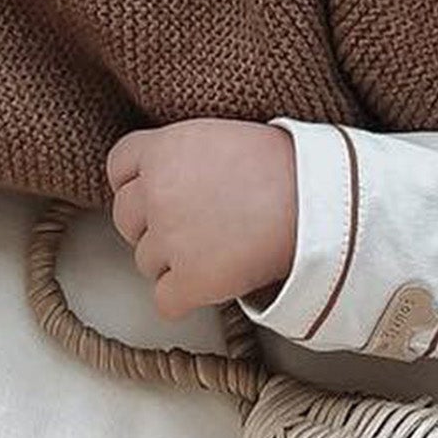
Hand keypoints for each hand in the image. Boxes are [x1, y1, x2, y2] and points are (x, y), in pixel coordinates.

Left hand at [105, 118, 298, 320]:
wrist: (319, 200)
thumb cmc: (283, 164)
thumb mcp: (219, 135)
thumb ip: (180, 154)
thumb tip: (163, 177)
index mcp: (162, 148)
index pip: (118, 167)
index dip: (136, 183)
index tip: (155, 194)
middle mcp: (155, 192)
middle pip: (125, 219)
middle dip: (152, 226)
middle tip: (192, 227)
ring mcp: (170, 238)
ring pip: (146, 263)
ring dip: (173, 263)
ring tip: (217, 251)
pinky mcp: (190, 280)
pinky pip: (165, 302)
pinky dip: (185, 299)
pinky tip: (212, 284)